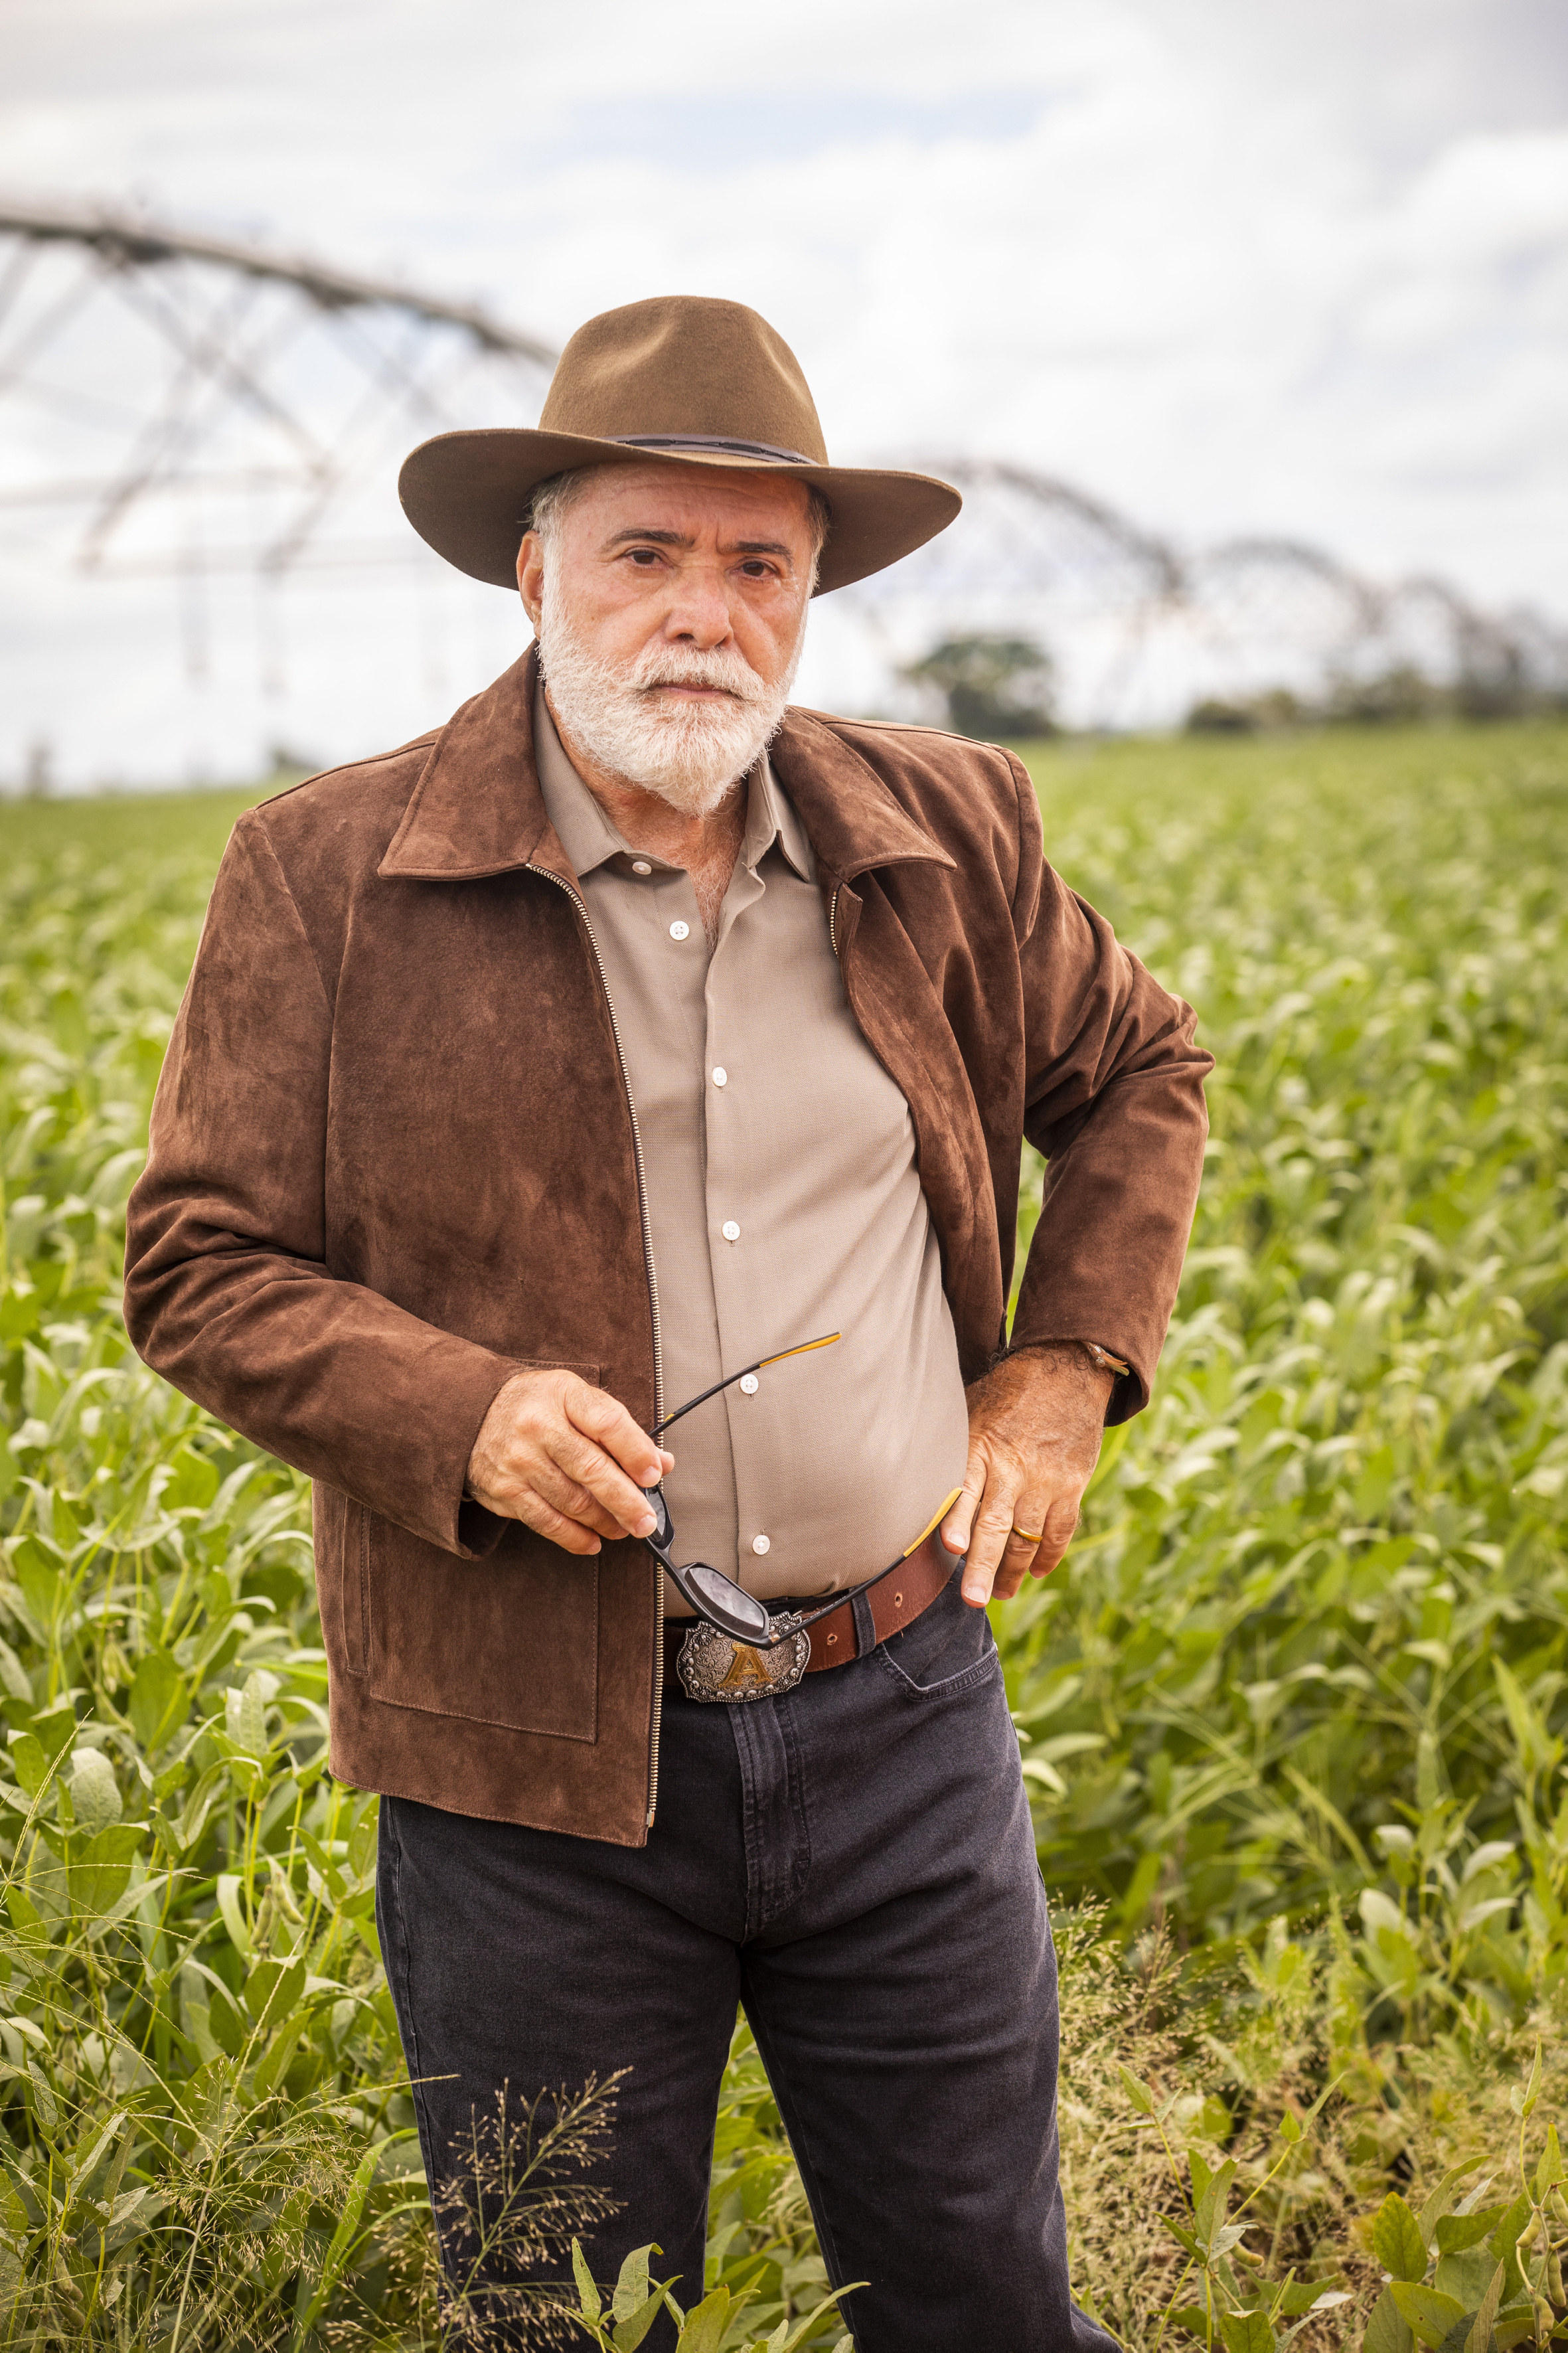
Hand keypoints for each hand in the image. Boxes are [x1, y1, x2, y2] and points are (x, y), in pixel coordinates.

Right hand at [466, 1369, 674, 1556]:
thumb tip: (661, 1463)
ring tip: (624, 1528)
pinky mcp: (505, 1490)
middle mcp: (537, 1426)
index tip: (655, 1474)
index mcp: (563, 1395)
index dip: (636, 1452)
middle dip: (626, 1501)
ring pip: (572, 1501)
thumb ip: (619, 1429)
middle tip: (647, 1521)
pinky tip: (593, 1541)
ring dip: (605, 1522)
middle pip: (591, 1469)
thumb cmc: (537, 1405)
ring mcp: (519, 1461)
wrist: (470, 1412)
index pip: (607, 1422)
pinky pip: (545, 1522)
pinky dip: (574, 1537)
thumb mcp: (576, 1399)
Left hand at [941, 1344, 1113, 1607]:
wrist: (1065, 1371)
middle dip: (983, 1565)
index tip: (951, 1546)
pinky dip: (1049, 1555)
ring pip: (1029, 1536)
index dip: (958, 1518)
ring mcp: (1046, 1479)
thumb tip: (910, 1479)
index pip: (966, 1487)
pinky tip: (1037, 1572)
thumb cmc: (1005, 1394)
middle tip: (972, 1599)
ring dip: (1014, 1570)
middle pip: (997, 1524)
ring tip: (999, 1593)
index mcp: (981, 1447)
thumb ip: (948, 1449)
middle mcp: (1014, 1467)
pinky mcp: (1072, 1485)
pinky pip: (1061, 1530)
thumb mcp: (969, 1409)